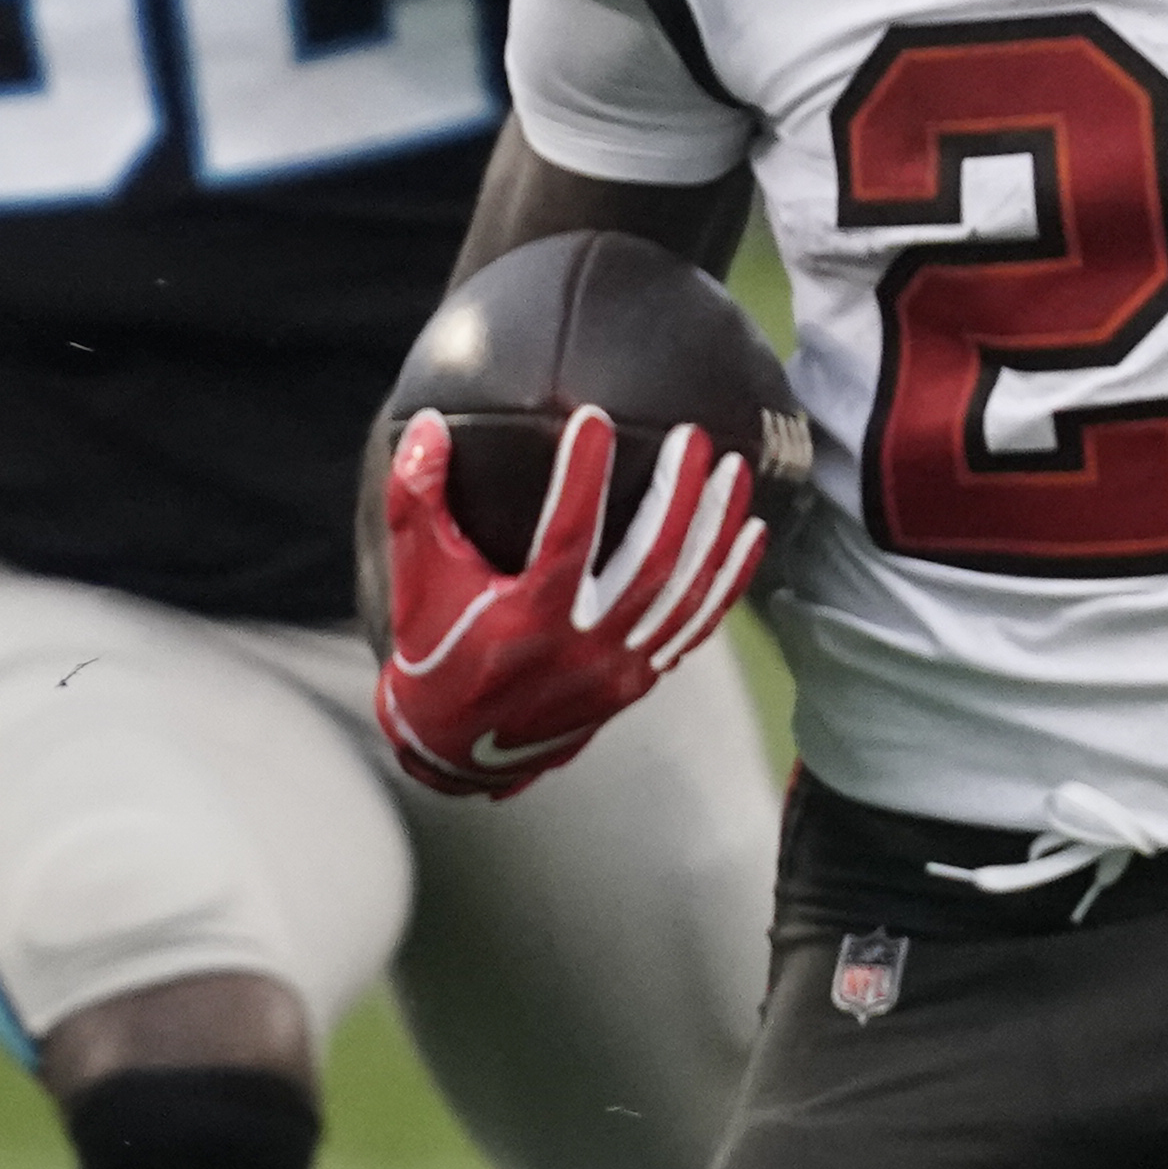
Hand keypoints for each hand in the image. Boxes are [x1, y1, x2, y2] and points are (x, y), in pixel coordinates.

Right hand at [369, 409, 762, 799]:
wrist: (456, 749)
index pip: (569, 538)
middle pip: (652, 563)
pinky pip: (695, 626)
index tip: (595, 419)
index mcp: (528, 620)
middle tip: (694, 438)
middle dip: (681, 495)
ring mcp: (618, 671)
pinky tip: (751, 534)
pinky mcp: (638, 682)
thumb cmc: (434, 650)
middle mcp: (582, 649)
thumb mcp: (417, 578)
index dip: (583, 477)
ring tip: (735, 471)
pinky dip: (727, 580)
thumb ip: (416, 502)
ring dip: (716, 529)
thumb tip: (426, 425)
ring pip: (686, 595)